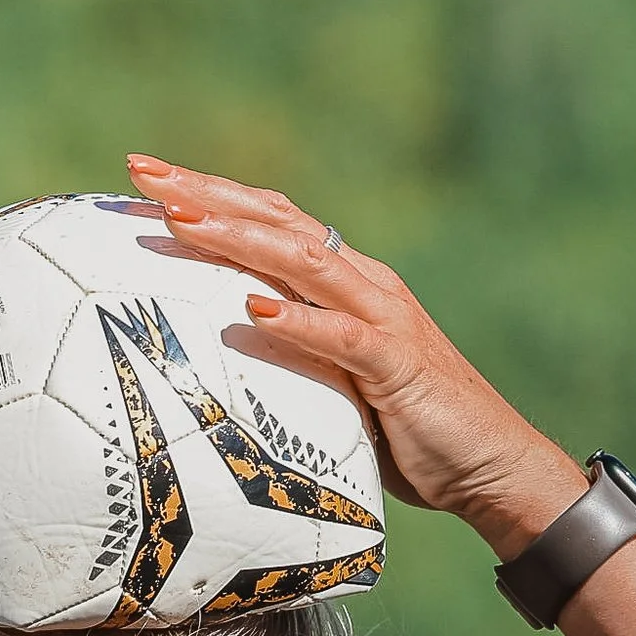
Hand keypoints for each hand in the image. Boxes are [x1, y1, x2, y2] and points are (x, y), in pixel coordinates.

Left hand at [125, 155, 586, 559]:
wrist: (491, 463)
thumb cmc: (409, 433)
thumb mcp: (337, 385)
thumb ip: (296, 358)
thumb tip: (228, 360)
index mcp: (348, 283)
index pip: (273, 221)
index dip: (214, 193)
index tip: (149, 178)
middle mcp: (365, 283)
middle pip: (278, 222)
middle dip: (209, 193)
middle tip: (145, 172)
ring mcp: (384, 318)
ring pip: (304, 262)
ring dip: (240, 238)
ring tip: (183, 222)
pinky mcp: (396, 363)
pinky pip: (341, 335)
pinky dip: (296, 320)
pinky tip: (252, 308)